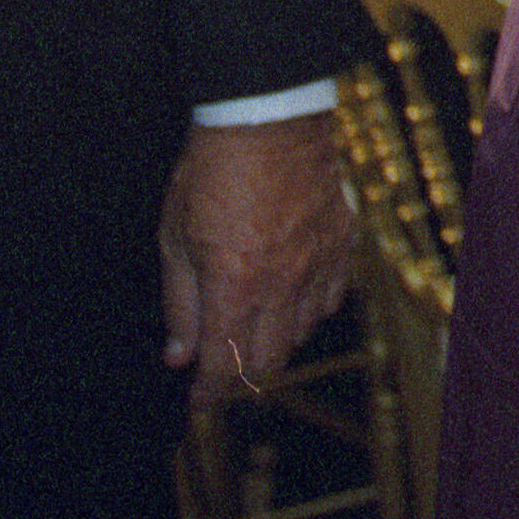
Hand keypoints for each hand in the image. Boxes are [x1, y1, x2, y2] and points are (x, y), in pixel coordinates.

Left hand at [159, 112, 352, 412]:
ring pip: (301, 333)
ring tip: (251, 328)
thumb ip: (180, 303)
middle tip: (221, 371)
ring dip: (273, 342)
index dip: (208, 392)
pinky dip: (308, 310)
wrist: (268, 117)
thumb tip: (179, 354)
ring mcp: (319, 263)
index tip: (197, 400)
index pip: (223, 363)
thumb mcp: (175, 237)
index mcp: (235, 286)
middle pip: (268, 361)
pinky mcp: (342, 241)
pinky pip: (331, 297)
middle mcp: (283, 283)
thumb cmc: (212, 172)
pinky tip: (290, 298)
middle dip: (240, 376)